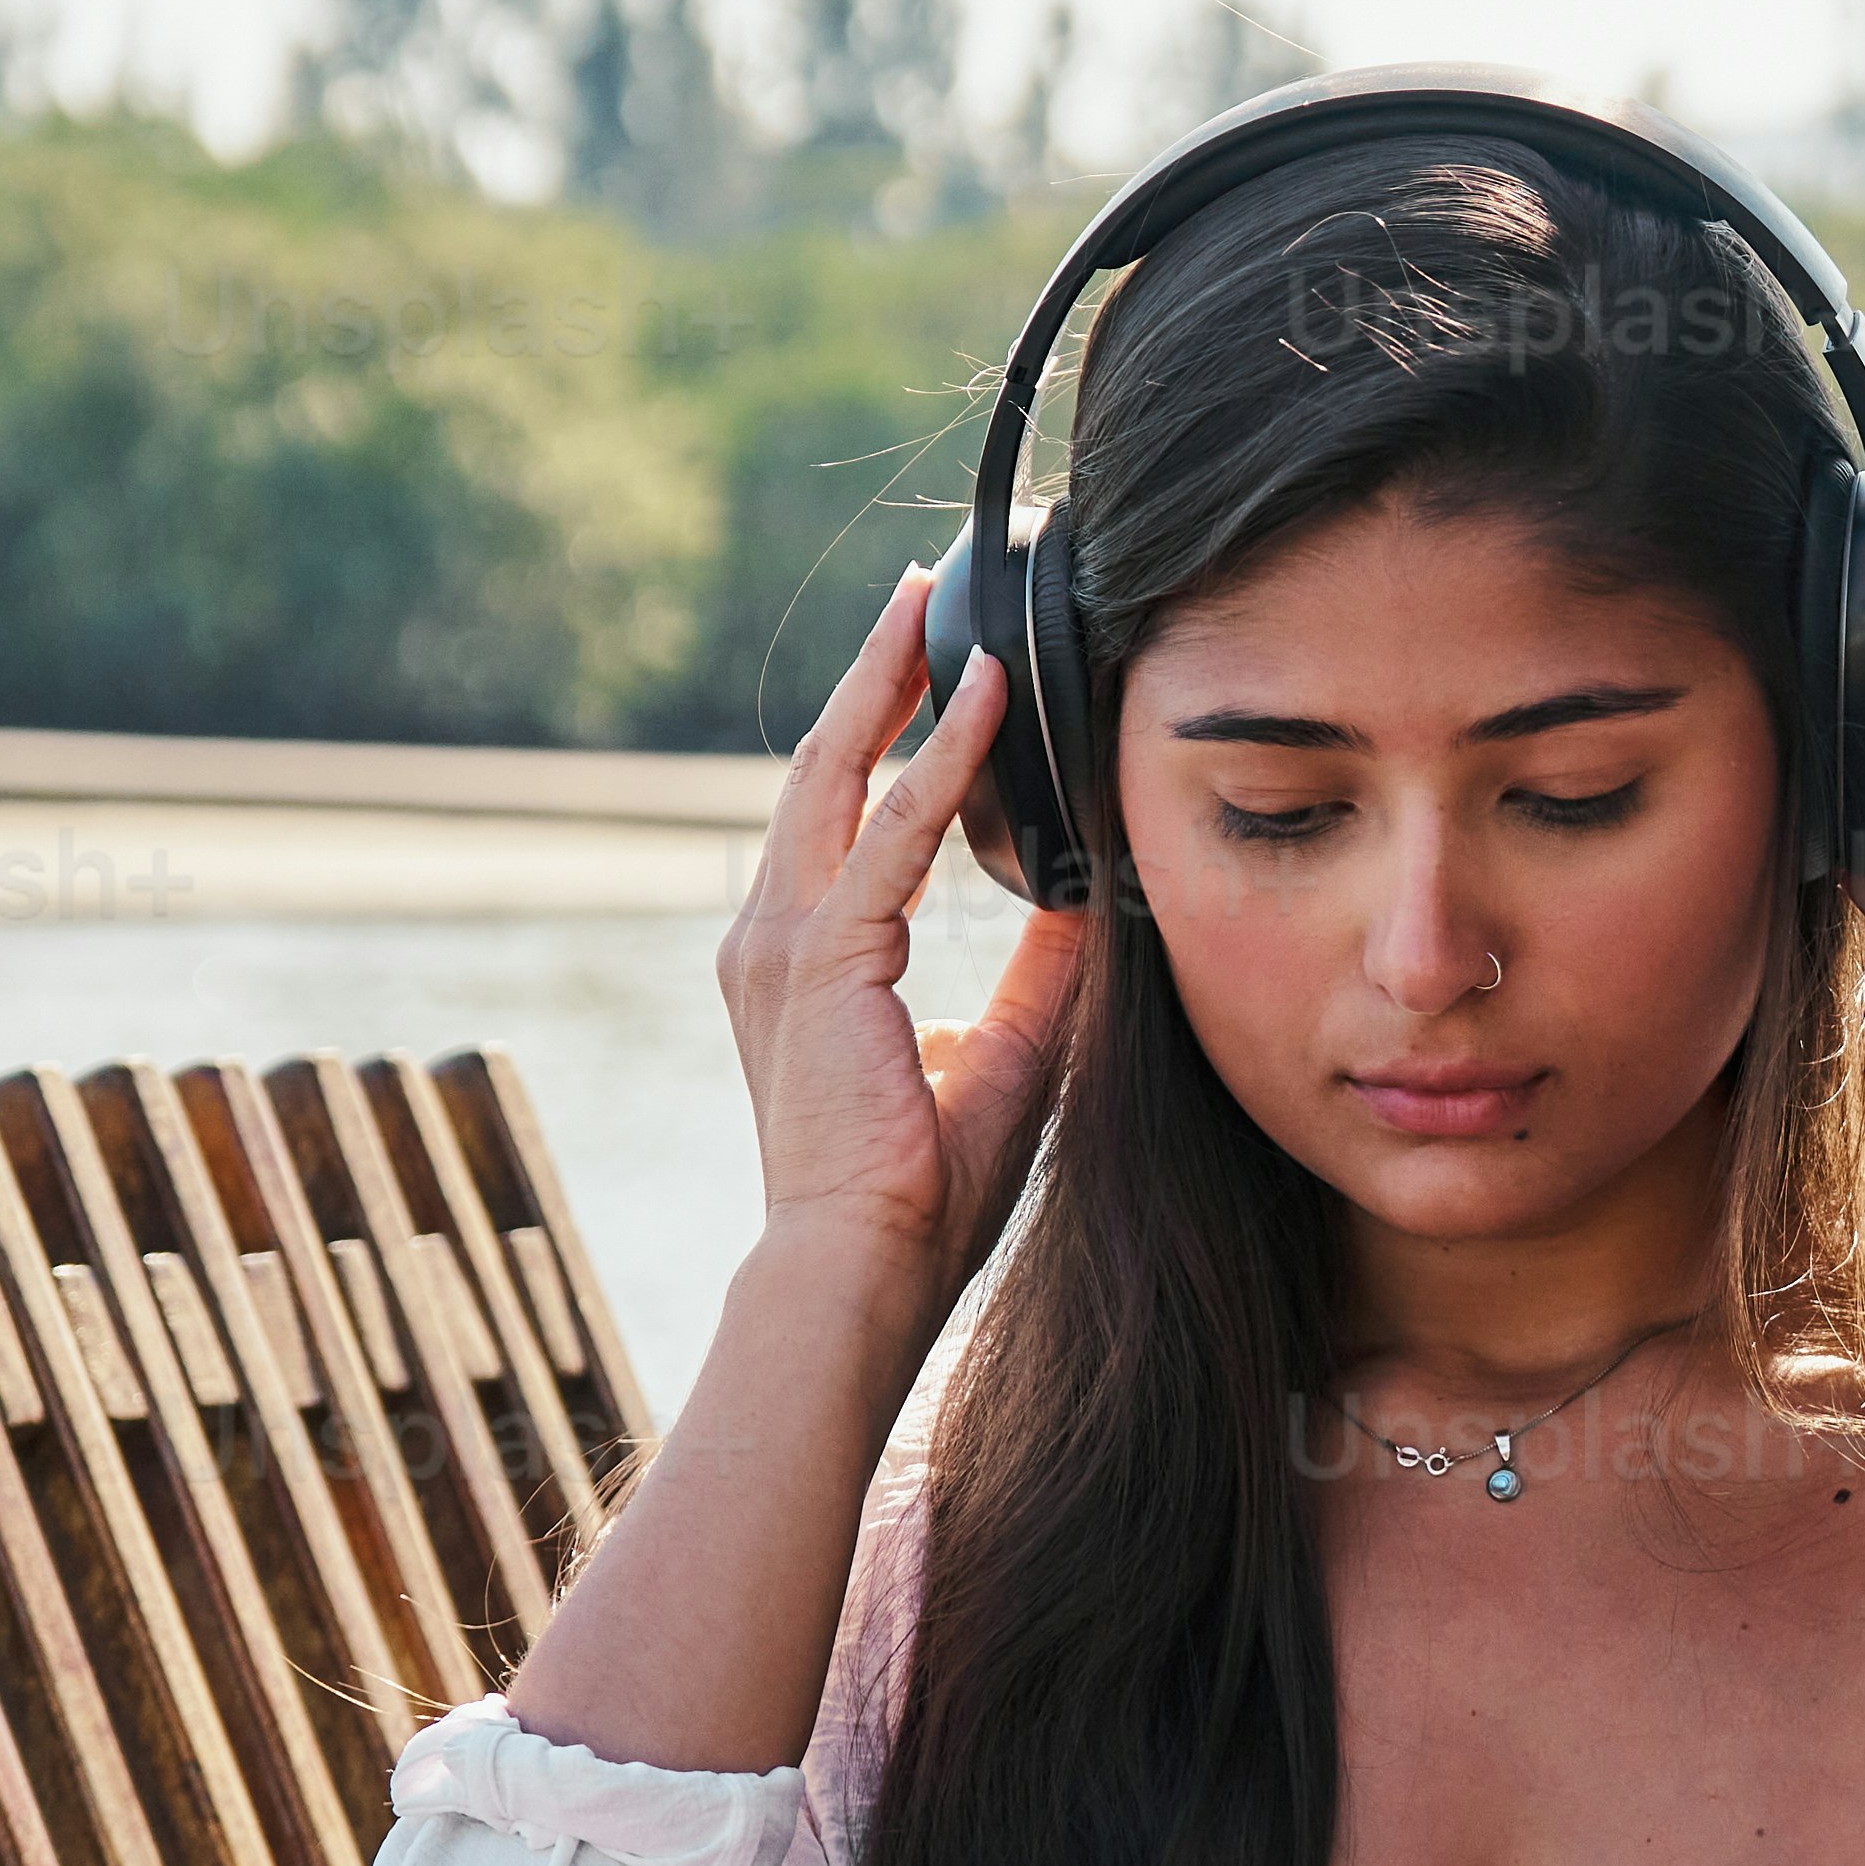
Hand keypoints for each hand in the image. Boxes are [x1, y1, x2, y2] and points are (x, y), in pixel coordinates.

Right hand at [714, 572, 1084, 1346]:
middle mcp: (772, 937)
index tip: (932, 675)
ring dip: (893, 687)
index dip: (886, 742)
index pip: (843, 821)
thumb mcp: (1007, 1055)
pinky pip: (889, 831)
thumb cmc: (920, 1193)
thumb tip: (1092, 905)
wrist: (859, 1267)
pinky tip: (985, 696)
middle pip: (823, 772)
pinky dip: (939, 758)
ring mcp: (783, 942)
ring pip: (839, 776)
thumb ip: (1039, 974)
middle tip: (919, 597)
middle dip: (872, 679)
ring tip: (935, 608)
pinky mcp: (821, 956)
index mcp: (803, 962)